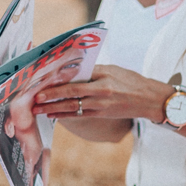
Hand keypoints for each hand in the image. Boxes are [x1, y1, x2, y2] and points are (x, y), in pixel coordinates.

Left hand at [33, 65, 169, 122]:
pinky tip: (53, 115)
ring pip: (73, 107)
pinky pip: (79, 115)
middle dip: (51, 96)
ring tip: (38, 109)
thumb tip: (71, 71)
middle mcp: (102, 91)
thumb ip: (93, 70)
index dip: (59, 79)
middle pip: (71, 93)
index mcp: (104, 75)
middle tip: (35, 98)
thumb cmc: (130, 81)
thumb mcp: (113, 69)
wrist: (149, 99)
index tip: (44, 80)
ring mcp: (101, 105)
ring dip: (53, 108)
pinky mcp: (102, 115)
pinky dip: (65, 115)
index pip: (77, 76)